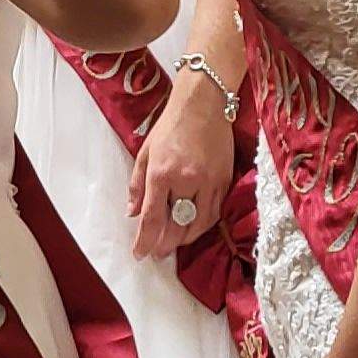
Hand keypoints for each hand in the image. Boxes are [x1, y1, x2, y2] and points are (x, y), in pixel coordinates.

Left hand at [128, 79, 233, 258]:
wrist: (204, 103)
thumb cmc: (170, 125)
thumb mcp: (145, 152)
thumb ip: (137, 184)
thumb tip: (133, 212)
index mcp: (162, 173)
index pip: (153, 218)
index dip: (145, 241)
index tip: (140, 255)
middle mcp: (187, 181)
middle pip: (178, 226)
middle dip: (166, 245)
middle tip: (158, 253)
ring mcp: (209, 181)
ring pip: (200, 224)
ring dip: (186, 239)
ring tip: (175, 243)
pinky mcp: (225, 179)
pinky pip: (215, 211)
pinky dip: (203, 224)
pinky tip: (194, 226)